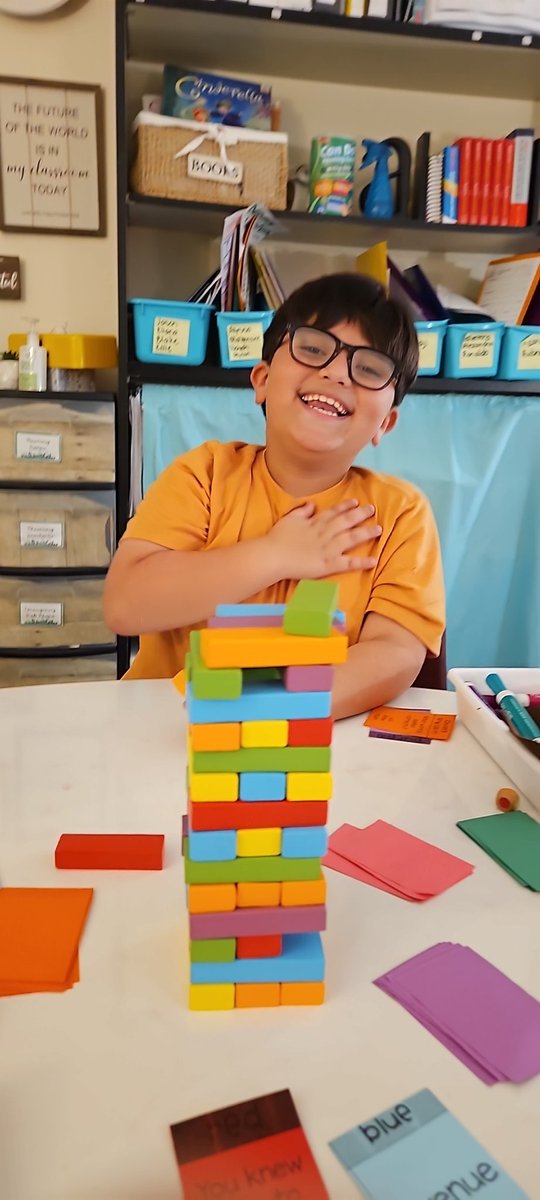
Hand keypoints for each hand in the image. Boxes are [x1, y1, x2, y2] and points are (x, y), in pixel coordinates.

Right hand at [265, 499, 381, 580]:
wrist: (273, 556)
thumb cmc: (277, 538)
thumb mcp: (288, 519)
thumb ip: (302, 511)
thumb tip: (312, 504)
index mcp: (315, 523)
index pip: (334, 512)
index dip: (346, 507)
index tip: (356, 502)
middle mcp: (325, 533)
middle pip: (346, 522)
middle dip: (361, 515)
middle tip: (373, 509)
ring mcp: (328, 549)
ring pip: (351, 538)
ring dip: (366, 533)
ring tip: (379, 529)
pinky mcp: (328, 564)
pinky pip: (348, 563)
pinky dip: (361, 562)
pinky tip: (374, 561)